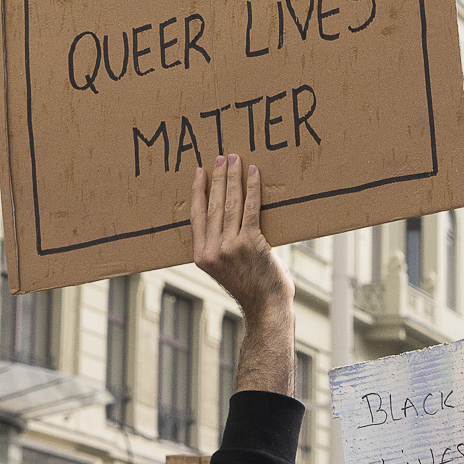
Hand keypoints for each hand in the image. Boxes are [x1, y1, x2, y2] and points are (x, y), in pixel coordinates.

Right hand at [191, 154, 293, 319]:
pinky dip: (252, 188)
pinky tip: (253, 173)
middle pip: (213, 205)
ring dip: (233, 178)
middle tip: (220, 157)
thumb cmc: (250, 286)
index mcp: (201, 256)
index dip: (197, 192)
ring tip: (235, 159)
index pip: (196, 216)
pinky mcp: (250, 243)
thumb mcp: (224, 269)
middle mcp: (212, 251)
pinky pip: (251, 209)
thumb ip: (219, 246)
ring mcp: (230, 247)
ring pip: (230, 204)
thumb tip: (226, 219)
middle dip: (218, 178)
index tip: (199, 172)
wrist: (266, 306)